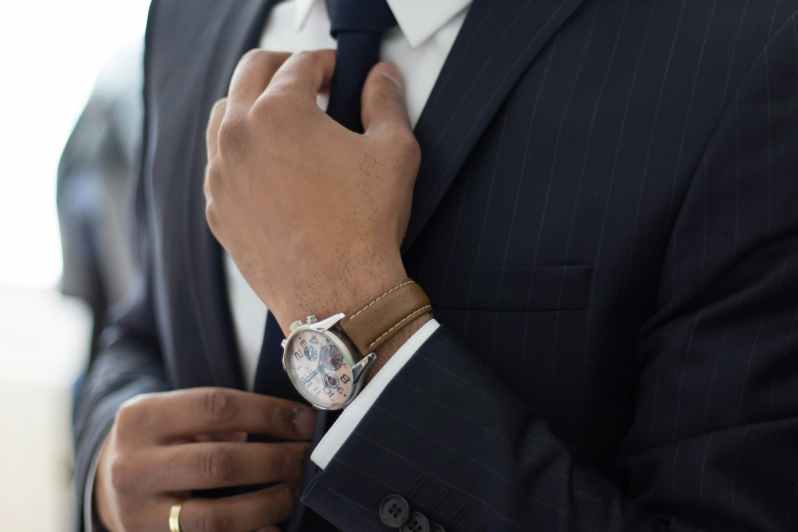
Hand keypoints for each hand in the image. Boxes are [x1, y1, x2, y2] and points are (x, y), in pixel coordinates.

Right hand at [94, 388, 316, 531]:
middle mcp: (133, 466)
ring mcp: (139, 513)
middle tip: (306, 457)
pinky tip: (272, 526)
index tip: (304, 421)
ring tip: (292, 490)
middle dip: (274, 460)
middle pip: (219, 463)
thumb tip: (291, 422)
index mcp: (141, 418)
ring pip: (216, 516)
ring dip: (267, 504)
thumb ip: (220, 416)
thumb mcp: (175, 413)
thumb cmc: (162, 439)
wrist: (110, 482)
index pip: (217, 407)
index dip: (268, 413)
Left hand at [204, 49, 420, 333]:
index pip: (299, 64)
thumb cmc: (365, 225)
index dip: (326, 62)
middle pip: (250, 74)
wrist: (337, 294)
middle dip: (282, 68)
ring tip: (284, 121)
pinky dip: (240, 153)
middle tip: (309, 82)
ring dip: (253, 106)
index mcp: (279, 112)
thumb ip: (386, 102)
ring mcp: (220, 175)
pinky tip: (269, 168)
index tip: (338, 73)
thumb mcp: (393, 152)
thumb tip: (382, 78)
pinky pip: (220, 165)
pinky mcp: (217, 210)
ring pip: (224, 116)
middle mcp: (238, 136)